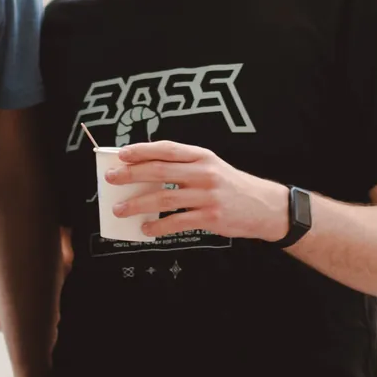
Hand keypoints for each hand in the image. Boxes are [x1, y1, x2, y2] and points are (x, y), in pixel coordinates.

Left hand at [109, 142, 289, 241]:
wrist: (265, 207)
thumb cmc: (230, 185)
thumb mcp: (211, 166)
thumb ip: (183, 165)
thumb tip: (143, 170)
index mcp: (202, 156)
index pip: (167, 148)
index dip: (142, 150)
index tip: (121, 154)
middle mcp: (204, 172)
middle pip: (159, 171)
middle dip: (130, 175)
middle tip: (111, 179)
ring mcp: (207, 195)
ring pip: (163, 197)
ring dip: (137, 204)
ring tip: (120, 209)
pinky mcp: (210, 216)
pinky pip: (176, 222)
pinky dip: (157, 226)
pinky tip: (146, 228)